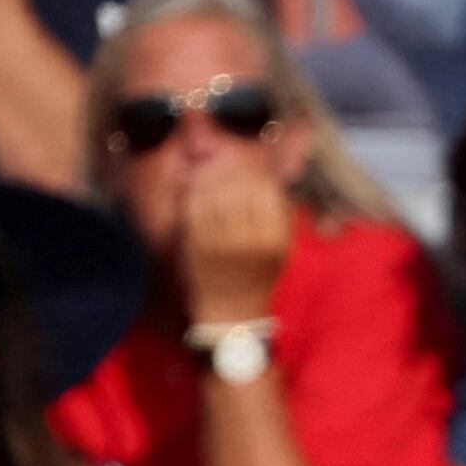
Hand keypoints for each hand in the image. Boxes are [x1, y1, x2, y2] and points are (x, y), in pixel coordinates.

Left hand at [175, 147, 298, 328]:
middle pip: (237, 188)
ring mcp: (225, 247)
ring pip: (214, 198)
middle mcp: (253, 241)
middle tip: (211, 153)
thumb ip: (275, 208)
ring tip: (199, 166)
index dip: (248, 166)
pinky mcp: (200, 252)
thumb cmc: (256, 274)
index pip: (264, 187)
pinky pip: (195, 215)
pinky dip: (191, 197)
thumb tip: (263, 168)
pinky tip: (189, 188)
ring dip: (203, 177)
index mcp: (276, 237)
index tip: (236, 155)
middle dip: (222, 166)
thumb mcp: (276, 244)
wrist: (233, 313)